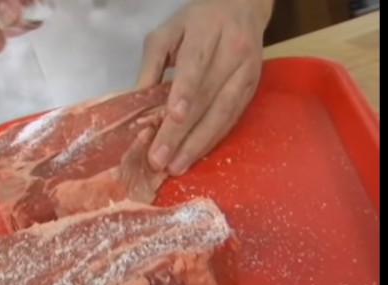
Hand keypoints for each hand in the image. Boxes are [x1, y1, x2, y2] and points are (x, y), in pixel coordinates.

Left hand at [137, 0, 273, 175]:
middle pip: (207, 97)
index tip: (174, 117)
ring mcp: (246, 73)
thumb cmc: (197, 22)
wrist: (242, 7)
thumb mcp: (166, 33)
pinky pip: (232, 119)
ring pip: (223, 113)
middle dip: (182, 133)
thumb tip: (136, 103)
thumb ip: (151, 65)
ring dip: (198, 144)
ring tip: (177, 166)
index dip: (186, 93)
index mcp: (208, 32)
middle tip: (161, 159)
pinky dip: (213, 140)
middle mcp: (233, 52)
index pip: (196, 65)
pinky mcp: (251, 89)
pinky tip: (196, 155)